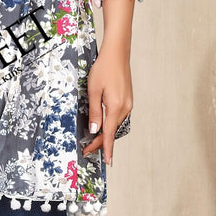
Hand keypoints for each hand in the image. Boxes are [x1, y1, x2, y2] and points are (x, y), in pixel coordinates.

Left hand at [82, 45, 132, 165]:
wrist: (117, 54)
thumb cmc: (103, 69)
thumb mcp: (93, 90)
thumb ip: (94, 112)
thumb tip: (95, 130)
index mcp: (116, 107)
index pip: (110, 134)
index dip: (106, 148)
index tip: (107, 162)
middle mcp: (125, 108)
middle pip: (113, 131)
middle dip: (101, 142)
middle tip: (87, 149)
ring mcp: (128, 104)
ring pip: (116, 124)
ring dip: (106, 133)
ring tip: (93, 140)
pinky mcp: (127, 99)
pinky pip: (118, 116)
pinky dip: (111, 123)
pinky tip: (103, 125)